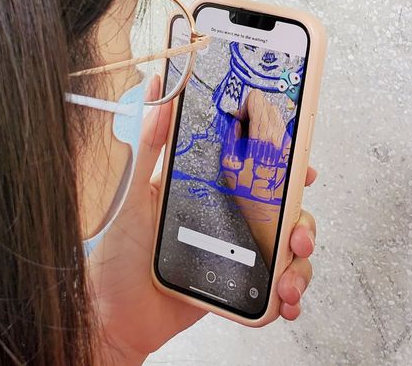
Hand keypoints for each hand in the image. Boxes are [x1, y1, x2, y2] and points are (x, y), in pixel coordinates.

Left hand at [89, 78, 318, 363]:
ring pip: (287, 252)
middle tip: (298, 234)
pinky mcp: (237, 291)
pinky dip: (289, 297)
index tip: (302, 167)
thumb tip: (156, 92)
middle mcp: (227, 220)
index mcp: (208, 191)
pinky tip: (285, 302)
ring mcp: (235, 255)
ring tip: (287, 281)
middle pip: (284, 212)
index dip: (286, 166)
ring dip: (299, 265)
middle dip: (302, 222)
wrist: (109, 317)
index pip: (257, 169)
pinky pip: (275, 290)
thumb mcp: (131, 194)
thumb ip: (148, 146)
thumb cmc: (113, 258)